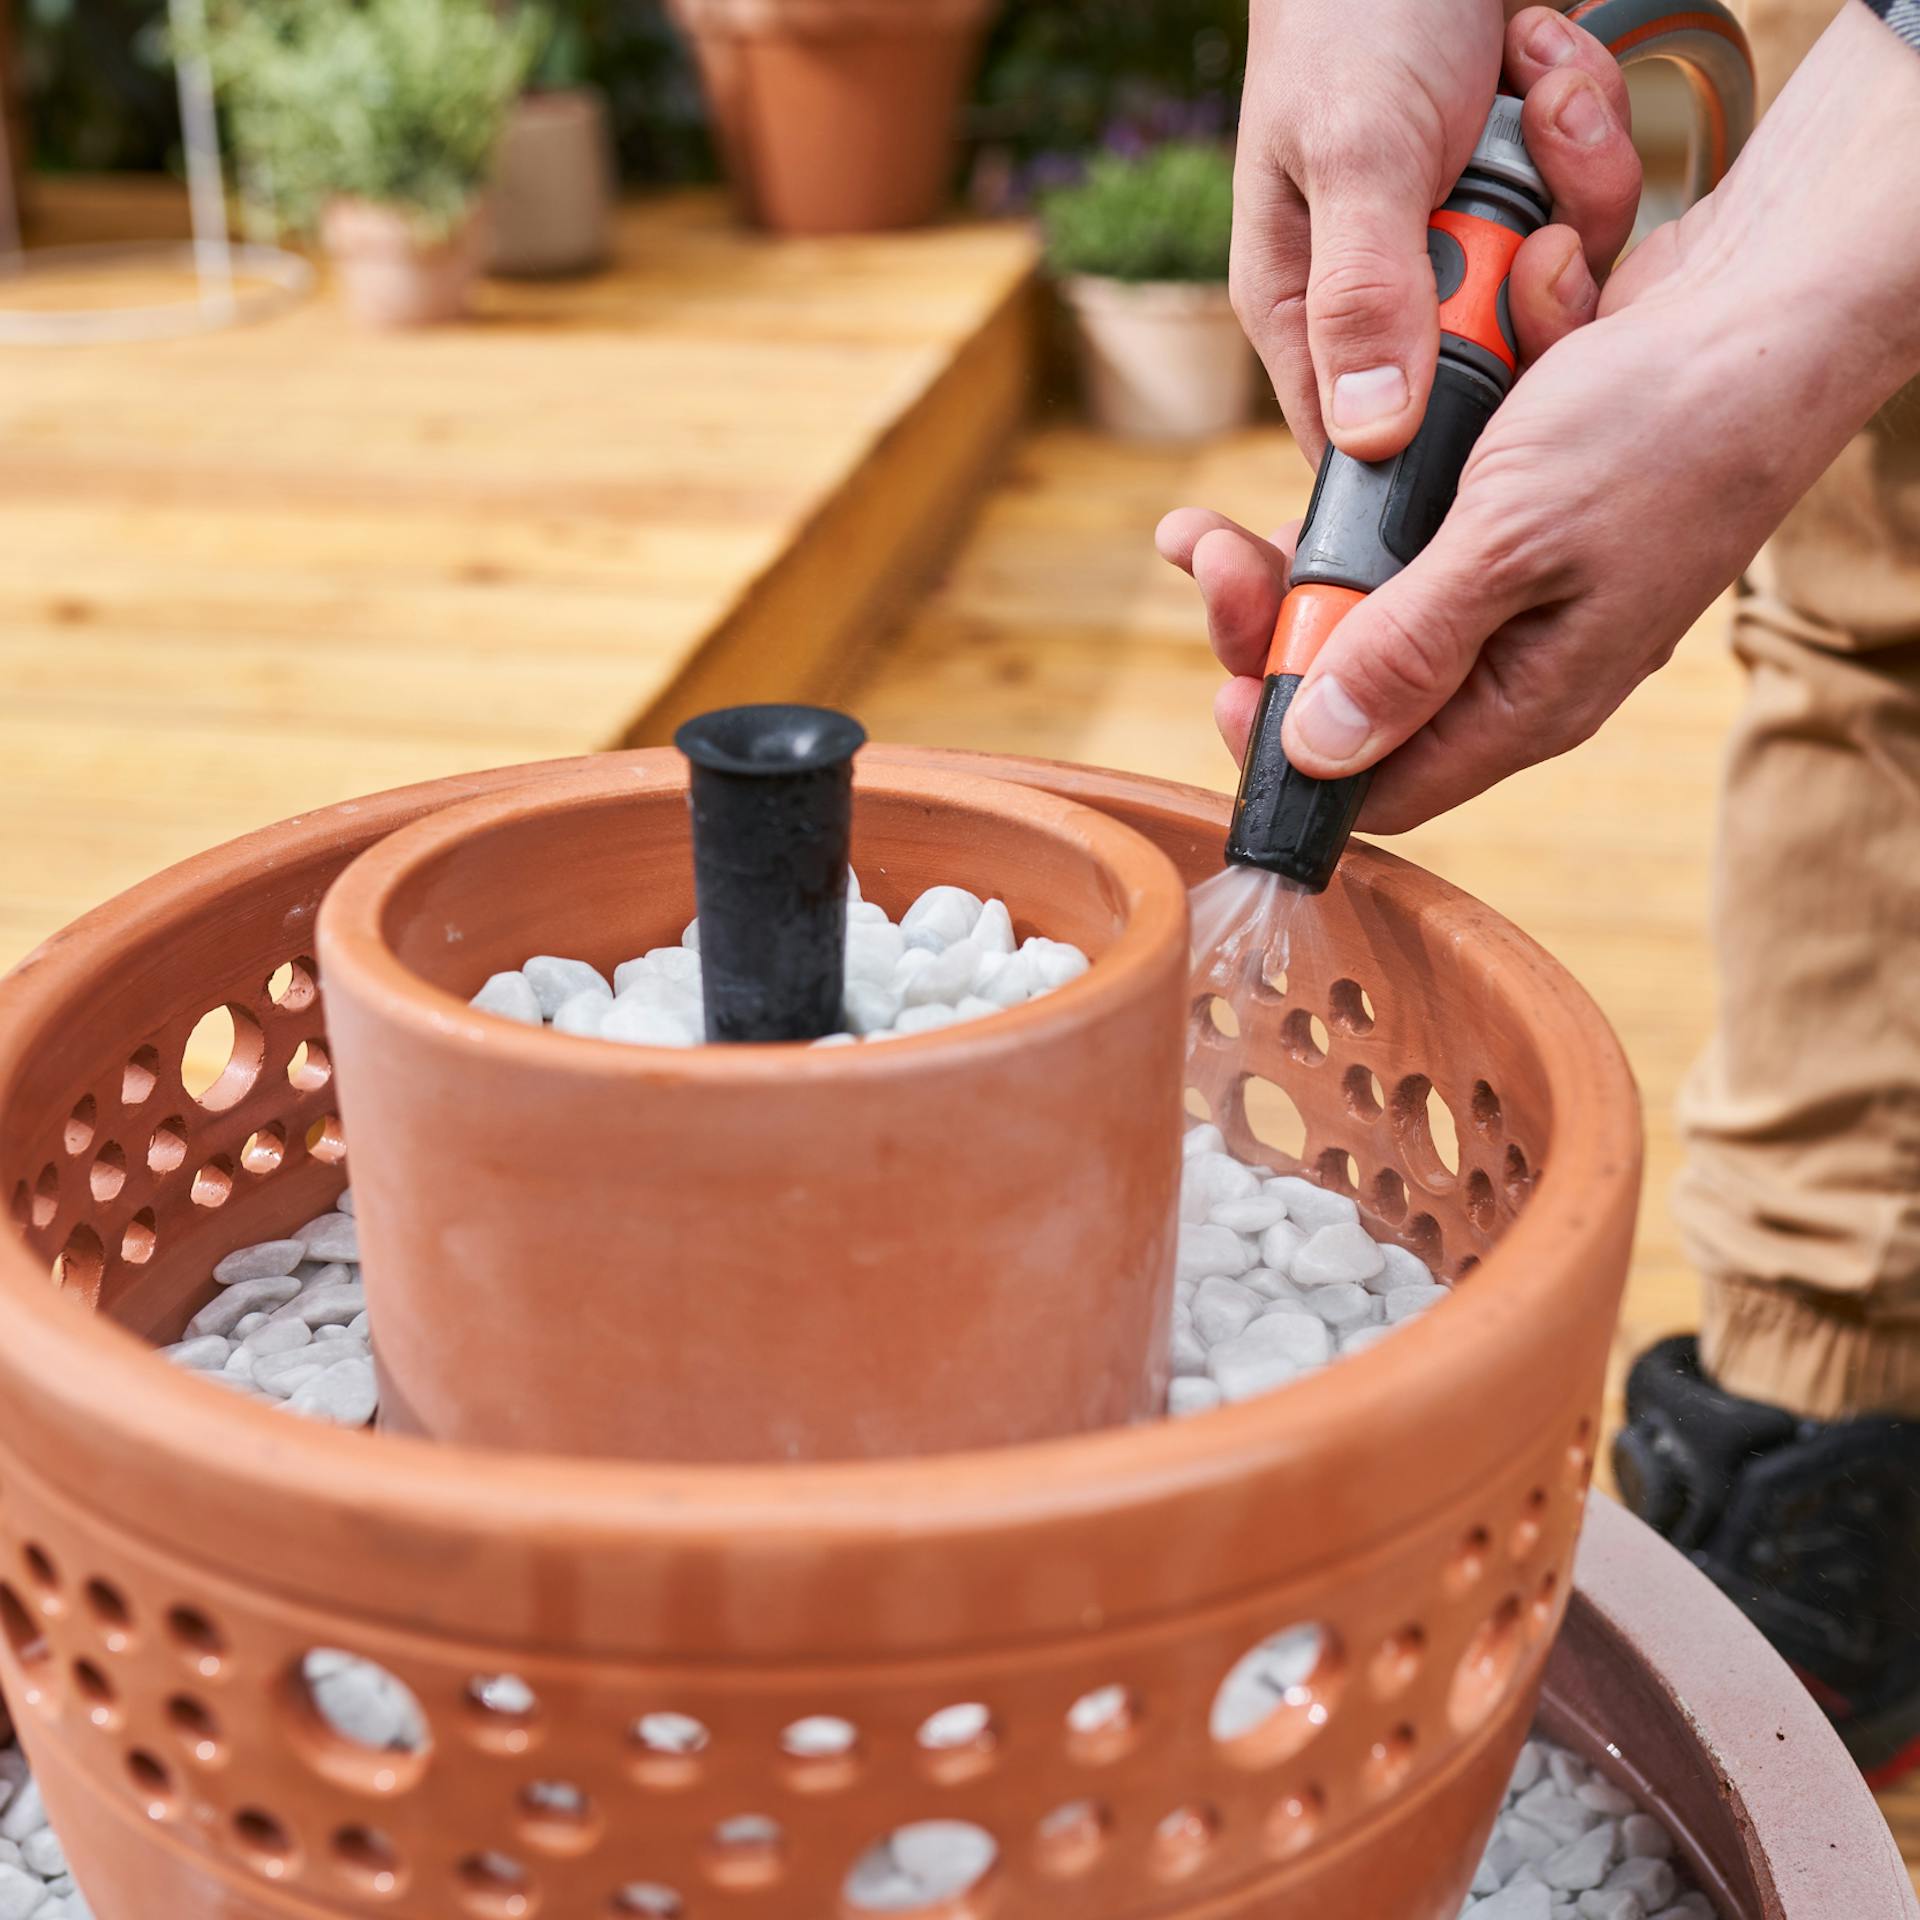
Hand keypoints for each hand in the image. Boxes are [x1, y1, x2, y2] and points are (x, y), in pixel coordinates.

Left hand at [1165, 2, 1919, 833]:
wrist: (1772, 297)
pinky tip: (1386, 439)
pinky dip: (1390, 468)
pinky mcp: (1503, 509)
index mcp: (1527, 700)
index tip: (1226, 680)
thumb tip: (1322, 753)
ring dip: (1307, 540)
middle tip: (1209, 553)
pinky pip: (1414, 512)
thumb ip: (1412, 648)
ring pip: (1368, 595)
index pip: (1383, 784)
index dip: (1294, 751)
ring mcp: (1510, 582)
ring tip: (1226, 511)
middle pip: (1356, 685)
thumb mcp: (1514, 541)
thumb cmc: (1667, 421)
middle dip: (1271, 621)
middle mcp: (1513, 657)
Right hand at [1233, 3, 1639, 462]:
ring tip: (1536, 88)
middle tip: (1525, 209)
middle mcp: (1386, 297)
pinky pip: (1587, 206)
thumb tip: (1369, 440)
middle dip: (1530, 281)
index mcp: (1306, 314)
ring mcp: (1464, 245)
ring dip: (1570, 177)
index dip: (1437, 438)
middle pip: (1488, 370)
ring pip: (1554, 284)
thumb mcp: (1356, 153)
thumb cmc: (1355, 15)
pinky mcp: (1523, 195)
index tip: (1499, 382)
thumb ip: (1363, 295)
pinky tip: (1542, 59)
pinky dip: (1582, 127)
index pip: (1365, 443)